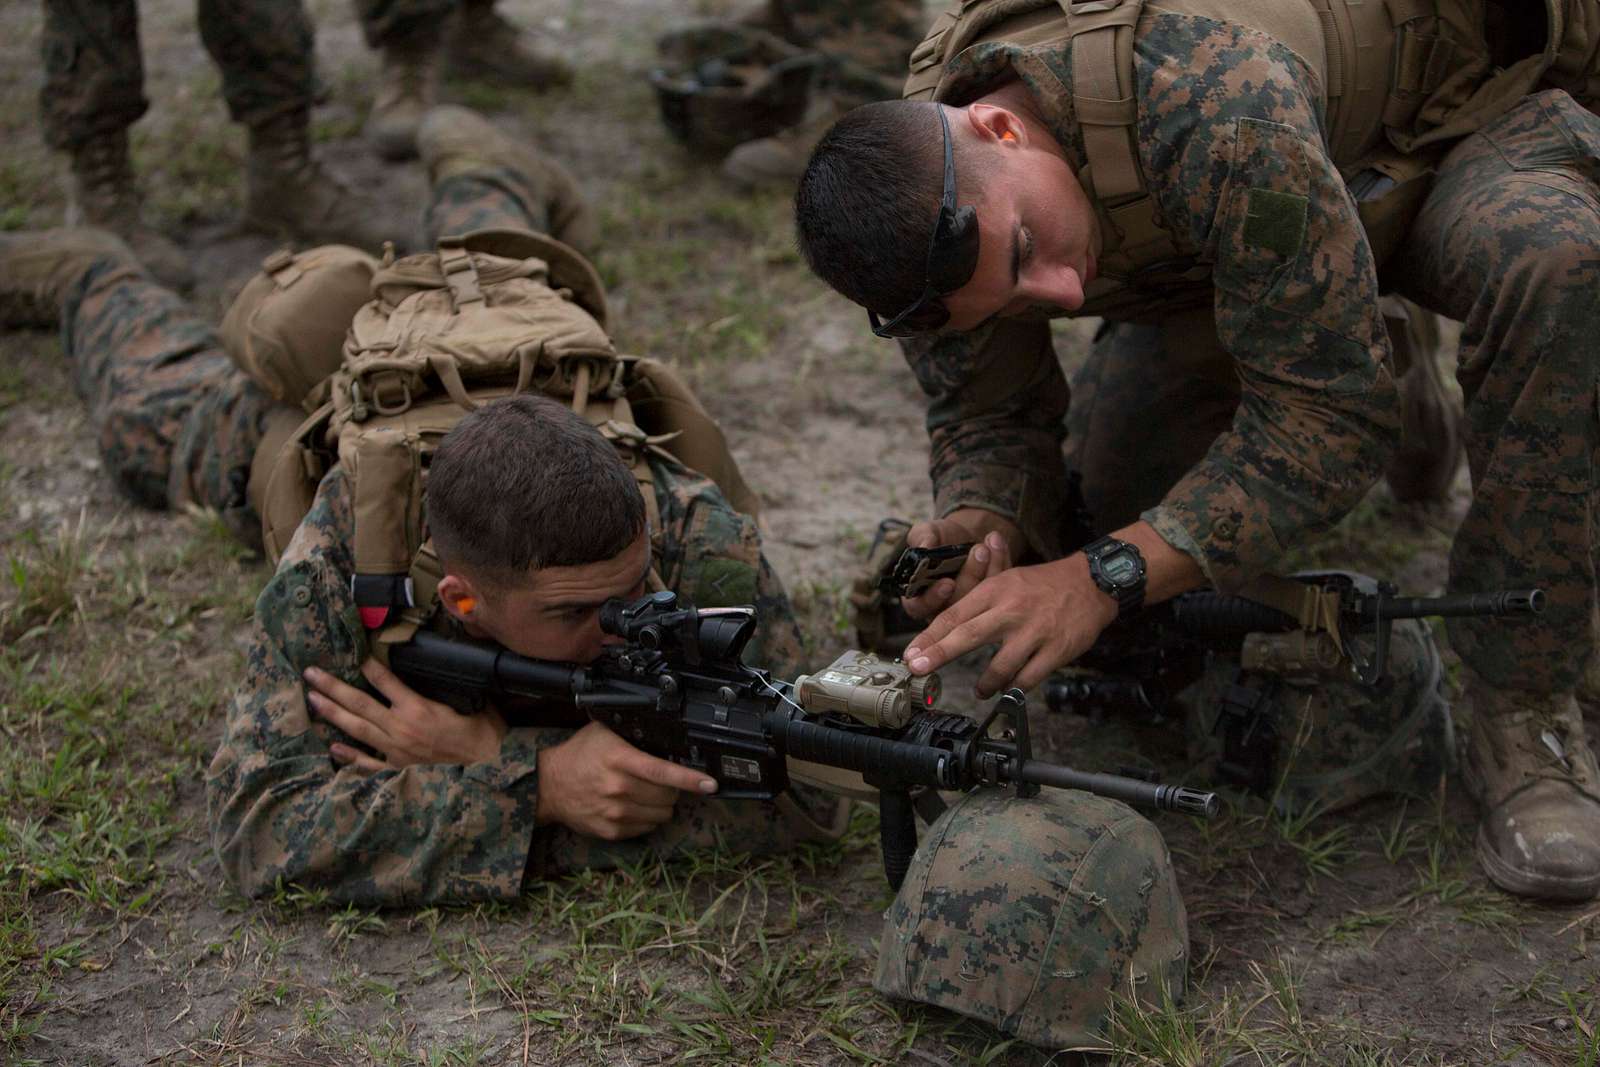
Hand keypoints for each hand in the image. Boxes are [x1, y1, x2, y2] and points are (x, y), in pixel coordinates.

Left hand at [303, 659, 506, 769]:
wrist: (486, 761)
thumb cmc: (480, 726)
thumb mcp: (466, 698)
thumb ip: (443, 684)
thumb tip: (432, 665)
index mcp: (418, 709)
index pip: (386, 682)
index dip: (369, 667)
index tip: (354, 654)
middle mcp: (401, 729)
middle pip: (360, 705)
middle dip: (333, 688)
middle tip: (311, 674)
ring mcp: (396, 750)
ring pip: (358, 729)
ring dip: (333, 714)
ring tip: (313, 700)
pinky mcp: (399, 767)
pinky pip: (369, 763)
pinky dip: (350, 755)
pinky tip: (333, 747)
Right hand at [536, 722, 717, 839]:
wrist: (549, 785)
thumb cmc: (579, 755)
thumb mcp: (605, 733)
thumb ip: (634, 733)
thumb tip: (667, 735)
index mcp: (619, 760)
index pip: (662, 771)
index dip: (690, 779)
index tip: (710, 783)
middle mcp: (619, 788)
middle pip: (667, 795)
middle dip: (673, 789)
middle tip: (663, 782)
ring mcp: (615, 813)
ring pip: (661, 815)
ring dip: (662, 806)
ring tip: (648, 794)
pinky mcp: (611, 831)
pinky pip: (645, 829)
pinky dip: (647, 819)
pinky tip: (634, 807)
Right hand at [901, 509, 1022, 619]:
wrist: (963, 536)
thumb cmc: (939, 538)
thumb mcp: (927, 532)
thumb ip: (922, 538)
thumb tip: (925, 547)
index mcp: (919, 596)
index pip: (921, 606)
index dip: (934, 597)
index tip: (949, 583)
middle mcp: (943, 607)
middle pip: (957, 604)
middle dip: (971, 575)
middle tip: (980, 550)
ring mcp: (970, 606)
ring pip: (982, 597)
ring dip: (990, 568)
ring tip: (992, 542)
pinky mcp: (991, 599)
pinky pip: (999, 589)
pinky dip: (1002, 563)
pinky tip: (999, 543)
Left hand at [904, 554, 1118, 698]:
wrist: (1091, 582)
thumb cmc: (1043, 584)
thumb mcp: (1006, 578)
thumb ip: (974, 597)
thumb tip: (942, 621)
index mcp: (995, 590)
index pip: (954, 615)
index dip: (930, 637)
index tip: (912, 655)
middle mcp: (1011, 609)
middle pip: (968, 635)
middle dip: (939, 654)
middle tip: (919, 669)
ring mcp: (1034, 631)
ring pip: (1000, 665)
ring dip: (986, 683)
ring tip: (980, 691)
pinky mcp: (1055, 649)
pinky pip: (1029, 677)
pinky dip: (1015, 687)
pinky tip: (1009, 689)